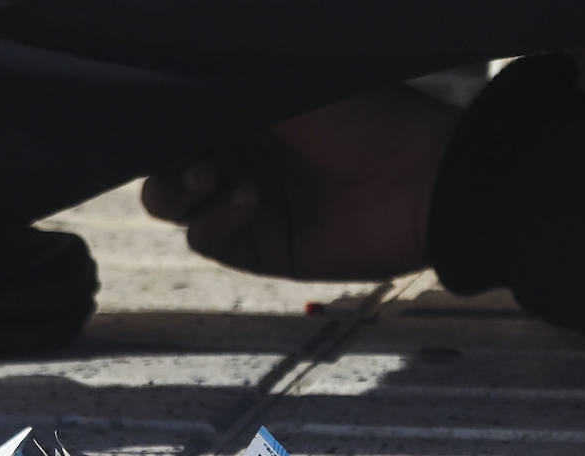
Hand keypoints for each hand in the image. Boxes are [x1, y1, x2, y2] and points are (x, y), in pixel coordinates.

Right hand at [141, 84, 458, 278]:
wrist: (425, 183)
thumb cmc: (366, 117)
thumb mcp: (284, 84)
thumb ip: (222, 86)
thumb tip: (159, 77)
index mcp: (245, 109)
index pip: (177, 119)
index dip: (160, 122)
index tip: (161, 117)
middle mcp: (241, 154)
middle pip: (162, 164)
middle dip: (162, 163)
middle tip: (192, 159)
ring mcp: (246, 203)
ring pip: (175, 205)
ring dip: (178, 191)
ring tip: (211, 177)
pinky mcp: (260, 248)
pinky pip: (207, 240)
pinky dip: (215, 221)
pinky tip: (248, 200)